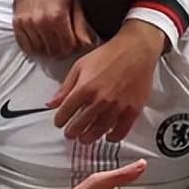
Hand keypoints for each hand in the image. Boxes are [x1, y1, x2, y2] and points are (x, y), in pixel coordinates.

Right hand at [15, 0, 94, 56]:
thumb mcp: (76, 0)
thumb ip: (81, 24)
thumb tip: (88, 44)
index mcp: (57, 16)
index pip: (68, 47)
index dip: (75, 46)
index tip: (77, 40)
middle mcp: (40, 22)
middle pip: (55, 51)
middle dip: (64, 48)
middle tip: (67, 40)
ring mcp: (26, 23)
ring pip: (41, 50)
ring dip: (50, 48)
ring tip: (55, 38)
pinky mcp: (17, 22)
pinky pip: (26, 45)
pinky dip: (35, 46)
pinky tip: (42, 38)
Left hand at [50, 20, 163, 142]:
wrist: (136, 49)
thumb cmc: (110, 55)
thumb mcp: (80, 66)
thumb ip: (65, 87)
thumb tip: (52, 103)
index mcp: (85, 87)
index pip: (66, 112)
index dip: (60, 120)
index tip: (59, 122)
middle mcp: (100, 99)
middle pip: (80, 125)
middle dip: (72, 132)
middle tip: (71, 134)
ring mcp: (117, 105)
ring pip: (99, 130)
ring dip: (89, 137)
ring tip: (85, 138)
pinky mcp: (132, 109)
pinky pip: (121, 130)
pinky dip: (113, 137)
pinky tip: (108, 136)